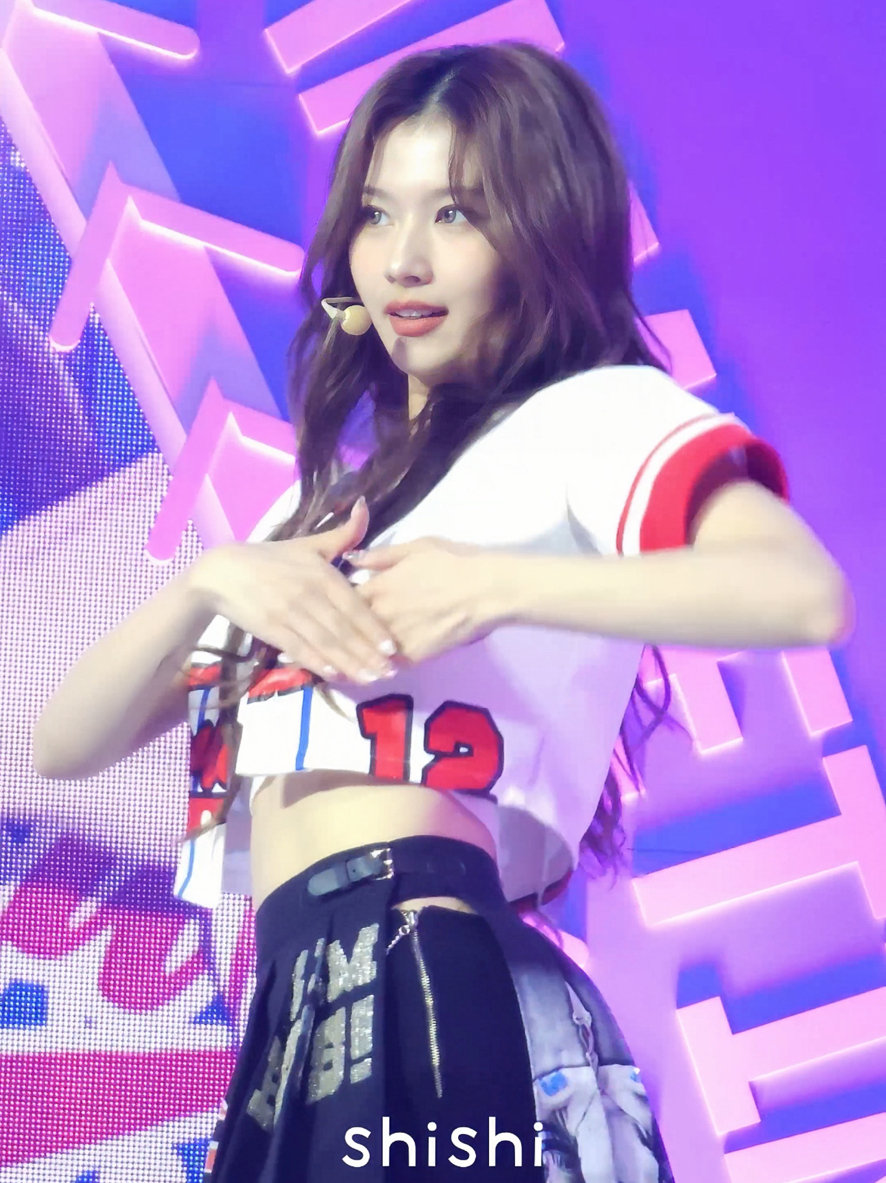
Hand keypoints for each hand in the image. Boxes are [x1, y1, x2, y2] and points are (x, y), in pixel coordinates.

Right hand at [190, 498, 398, 683]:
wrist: (222, 572)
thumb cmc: (270, 558)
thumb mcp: (309, 544)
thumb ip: (343, 535)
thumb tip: (366, 506)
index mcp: (321, 573)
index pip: (354, 605)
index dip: (373, 628)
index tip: (392, 648)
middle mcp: (308, 593)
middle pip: (343, 628)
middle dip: (368, 653)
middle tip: (389, 672)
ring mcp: (289, 612)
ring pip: (325, 641)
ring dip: (349, 663)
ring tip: (370, 679)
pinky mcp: (271, 629)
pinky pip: (299, 648)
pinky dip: (317, 663)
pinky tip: (335, 675)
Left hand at [345, 537, 501, 663]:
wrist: (486, 591)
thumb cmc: (454, 562)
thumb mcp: (416, 548)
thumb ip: (381, 556)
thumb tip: (352, 559)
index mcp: (377, 586)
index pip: (341, 600)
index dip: (336, 605)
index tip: (334, 608)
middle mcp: (379, 615)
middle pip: (348, 629)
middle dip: (340, 633)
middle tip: (332, 639)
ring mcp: (394, 639)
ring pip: (365, 652)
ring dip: (356, 654)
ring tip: (347, 660)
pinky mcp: (413, 658)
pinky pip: (388, 665)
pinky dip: (379, 667)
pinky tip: (374, 669)